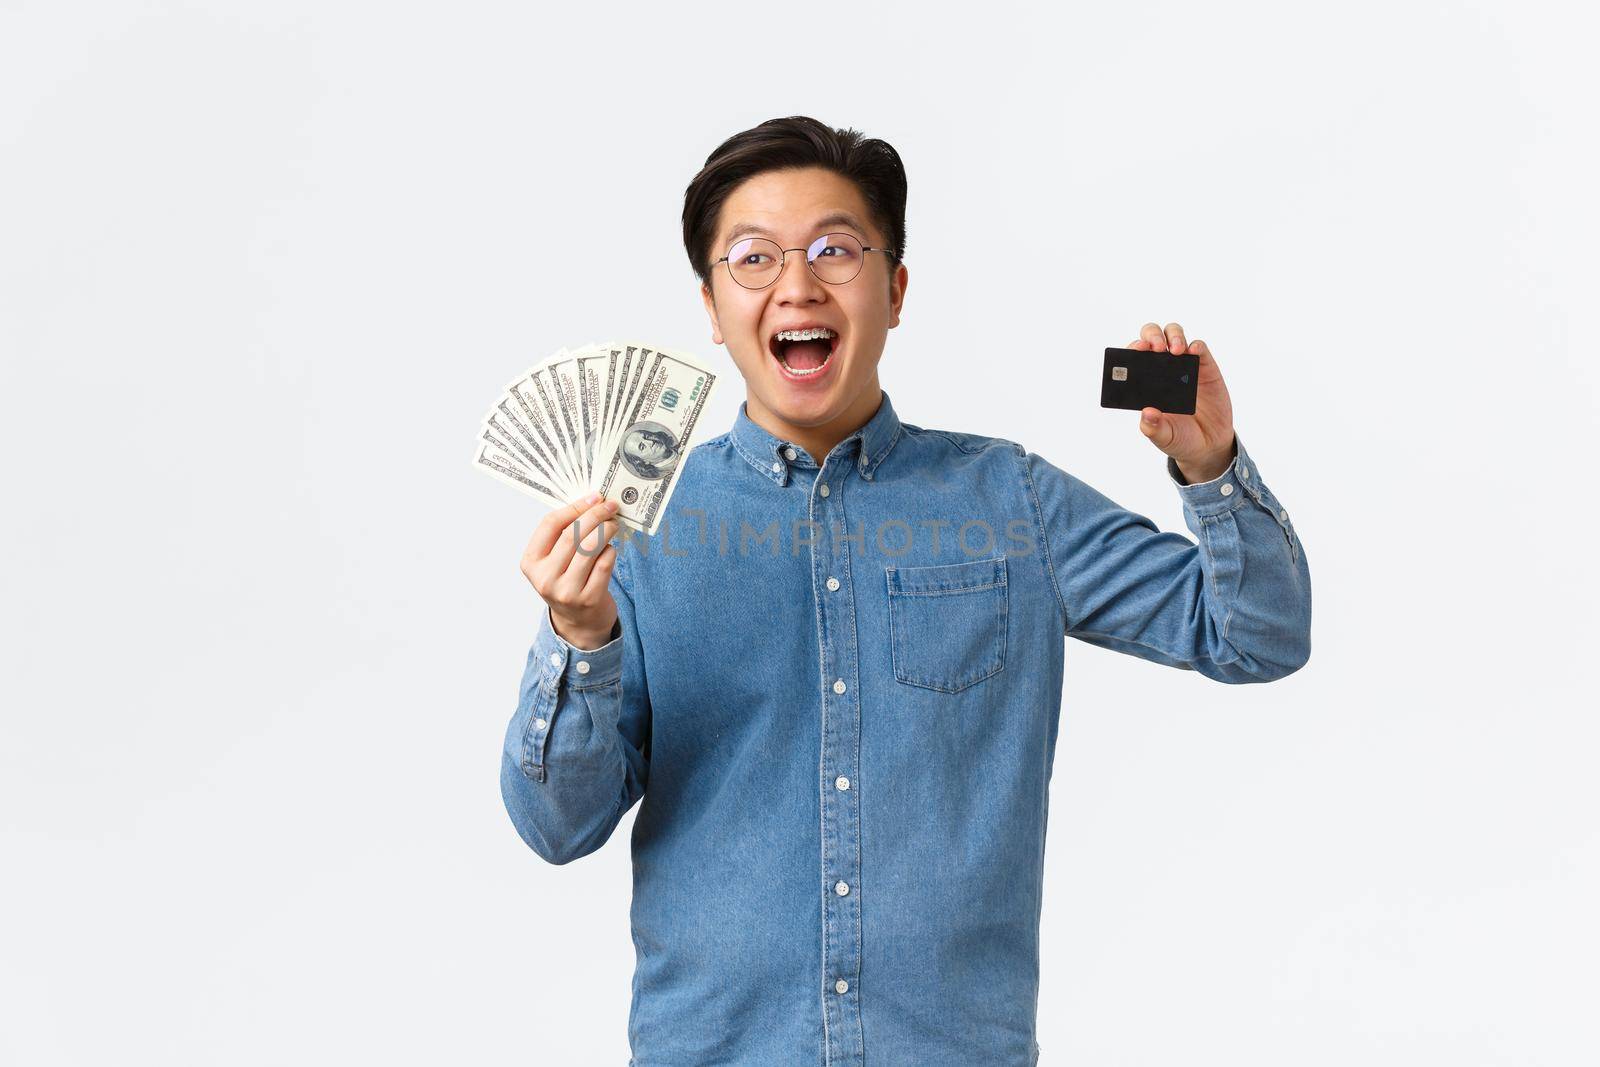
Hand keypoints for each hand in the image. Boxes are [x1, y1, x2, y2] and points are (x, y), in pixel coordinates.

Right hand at [521, 493, 620, 650]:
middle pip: (572, 535)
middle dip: (595, 515)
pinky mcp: (589, 599)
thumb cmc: (568, 581)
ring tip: (614, 523)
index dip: (574, 507)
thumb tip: (590, 500)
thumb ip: (564, 534)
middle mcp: (545, 578)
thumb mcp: (555, 561)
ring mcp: (567, 591)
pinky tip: (610, 549)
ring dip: (607, 529)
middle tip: (610, 506)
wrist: (579, 622)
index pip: (550, 525)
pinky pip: (605, 563)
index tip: (593, 497)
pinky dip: (611, 550)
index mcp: (531, 562)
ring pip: (590, 548)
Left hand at [1127, 321, 1236, 482]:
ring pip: (1174, 335)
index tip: (1135, 351)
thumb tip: (1147, 413)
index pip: (1133, 357)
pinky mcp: (1206, 367)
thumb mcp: (1164, 437)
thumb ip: (1153, 428)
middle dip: (1151, 337)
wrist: (1209, 444)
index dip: (1132, 350)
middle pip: (1152, 338)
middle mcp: (1162, 369)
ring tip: (1176, 351)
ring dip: (1173, 337)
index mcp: (1145, 383)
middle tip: (1155, 348)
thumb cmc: (1180, 438)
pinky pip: (1200, 348)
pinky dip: (1196, 345)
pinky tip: (1193, 351)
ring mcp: (1184, 366)